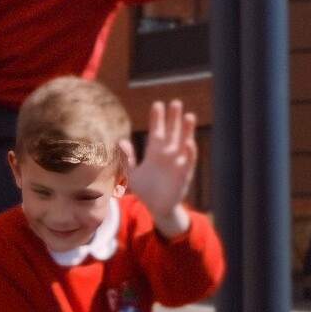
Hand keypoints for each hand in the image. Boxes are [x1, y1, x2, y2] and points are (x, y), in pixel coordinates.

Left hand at [128, 99, 198, 227]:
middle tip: (176, 103)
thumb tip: (121, 141)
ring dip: (186, 131)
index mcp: (154, 153)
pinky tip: (189, 143)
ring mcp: (177, 163)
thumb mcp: (132, 174)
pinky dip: (189, 153)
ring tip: (189, 116)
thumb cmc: (146, 190)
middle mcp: (167, 155)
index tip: (158, 105)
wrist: (157, 209)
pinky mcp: (184, 174)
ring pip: (183, 143)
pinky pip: (188, 162)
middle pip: (172, 133)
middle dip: (174, 119)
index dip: (157, 119)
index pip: (156, 132)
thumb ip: (127, 159)